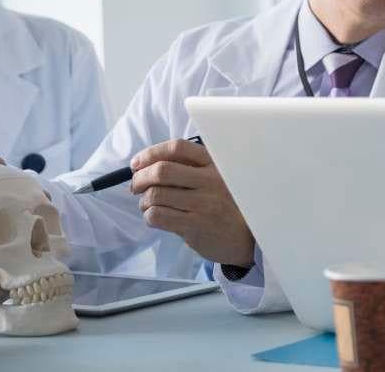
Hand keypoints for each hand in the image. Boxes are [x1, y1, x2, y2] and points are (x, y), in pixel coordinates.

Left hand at [130, 138, 254, 266]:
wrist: (248, 237)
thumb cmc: (227, 204)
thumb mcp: (217, 178)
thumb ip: (191, 167)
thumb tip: (147, 164)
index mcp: (214, 164)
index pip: (178, 147)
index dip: (150, 153)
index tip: (137, 163)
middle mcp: (210, 181)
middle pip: (161, 171)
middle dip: (140, 178)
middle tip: (136, 186)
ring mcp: (203, 204)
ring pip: (155, 195)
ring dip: (144, 200)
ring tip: (149, 204)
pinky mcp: (195, 226)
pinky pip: (157, 216)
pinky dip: (149, 215)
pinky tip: (156, 217)